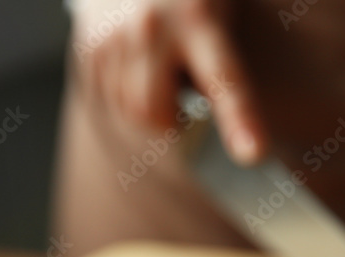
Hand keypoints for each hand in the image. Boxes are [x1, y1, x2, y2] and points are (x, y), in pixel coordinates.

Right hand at [72, 0, 266, 163]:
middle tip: (186, 110)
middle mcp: (153, 27)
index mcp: (200, 18)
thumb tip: (222, 129)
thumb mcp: (221, 15)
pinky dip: (126, 98)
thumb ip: (223, 64)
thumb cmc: (197, 0)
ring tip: (164, 74)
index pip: (223, 79)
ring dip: (149, 110)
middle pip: (153, 113)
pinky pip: (107, 99)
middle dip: (170, 124)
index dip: (240, 119)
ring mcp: (115, 36)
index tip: (254, 153)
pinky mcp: (90, 46)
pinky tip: (141, 70)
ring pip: (128, 112)